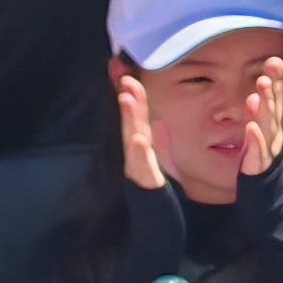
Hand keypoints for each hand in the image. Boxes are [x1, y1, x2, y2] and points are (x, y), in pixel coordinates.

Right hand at [113, 69, 164, 191]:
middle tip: (126, 77)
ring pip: (132, 138)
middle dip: (129, 98)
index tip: (123, 68)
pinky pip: (142, 166)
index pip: (135, 113)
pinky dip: (140, 152)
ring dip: (129, 118)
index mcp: (140, 143)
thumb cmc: (155, 185)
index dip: (131, 92)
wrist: (155, 214)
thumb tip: (160, 123)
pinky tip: (139, 139)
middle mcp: (135, 151)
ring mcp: (137, 165)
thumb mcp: (159, 159)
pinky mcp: (144, 181)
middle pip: (132, 120)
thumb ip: (159, 141)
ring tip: (126, 98)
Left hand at [243, 47, 282, 175]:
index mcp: (272, 122)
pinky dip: (256, 139)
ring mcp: (268, 148)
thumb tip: (262, 76)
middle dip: (271, 92)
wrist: (263, 184)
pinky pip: (257, 151)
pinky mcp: (259, 164)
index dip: (276, 81)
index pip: (275, 98)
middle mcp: (273, 132)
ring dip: (263, 112)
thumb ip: (260, 104)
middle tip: (266, 75)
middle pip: (273, 109)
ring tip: (256, 96)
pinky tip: (251, 127)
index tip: (274, 61)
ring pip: (267, 128)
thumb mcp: (258, 125)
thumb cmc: (258, 150)